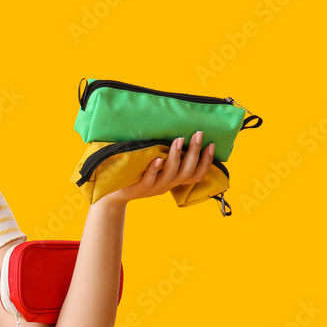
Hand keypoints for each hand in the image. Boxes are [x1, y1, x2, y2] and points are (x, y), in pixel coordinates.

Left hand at [97, 131, 214, 206]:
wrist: (114, 194)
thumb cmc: (136, 175)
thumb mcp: (155, 169)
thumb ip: (166, 157)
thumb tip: (176, 133)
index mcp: (173, 181)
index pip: (197, 174)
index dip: (206, 161)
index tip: (212, 144)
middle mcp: (167, 185)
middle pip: (187, 172)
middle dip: (195, 153)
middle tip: (198, 134)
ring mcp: (154, 187)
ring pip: (170, 174)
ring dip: (176, 156)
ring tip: (179, 140)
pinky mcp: (139, 189)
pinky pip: (149, 179)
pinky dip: (154, 169)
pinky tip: (157, 158)